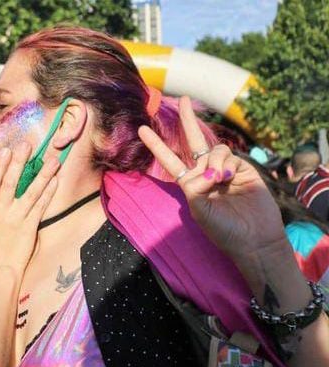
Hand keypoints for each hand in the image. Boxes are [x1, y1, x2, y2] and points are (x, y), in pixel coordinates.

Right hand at [0, 142, 58, 278]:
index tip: (5, 149)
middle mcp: (0, 211)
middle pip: (10, 182)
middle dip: (19, 162)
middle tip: (27, 145)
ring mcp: (15, 218)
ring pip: (30, 192)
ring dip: (42, 175)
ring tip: (52, 161)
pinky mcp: (28, 227)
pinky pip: (40, 207)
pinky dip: (48, 193)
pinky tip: (55, 182)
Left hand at [138, 96, 286, 261]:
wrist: (254, 238)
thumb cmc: (223, 230)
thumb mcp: (198, 208)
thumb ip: (195, 185)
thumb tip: (208, 168)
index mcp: (190, 184)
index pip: (171, 160)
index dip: (157, 145)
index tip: (142, 130)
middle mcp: (206, 174)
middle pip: (194, 141)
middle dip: (188, 120)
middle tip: (182, 99)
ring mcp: (225, 170)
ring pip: (212, 150)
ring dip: (212, 162)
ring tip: (219, 181)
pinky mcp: (243, 168)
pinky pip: (227, 156)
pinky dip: (224, 165)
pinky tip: (227, 178)